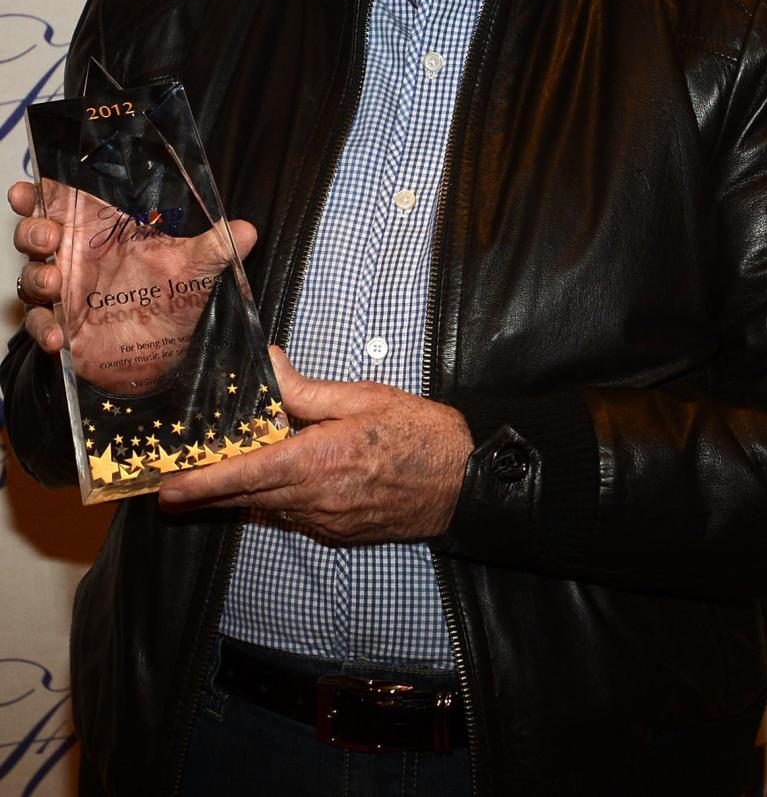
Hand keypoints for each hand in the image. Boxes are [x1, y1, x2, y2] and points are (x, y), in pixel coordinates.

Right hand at [9, 180, 256, 390]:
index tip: (26, 190)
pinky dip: (44, 329)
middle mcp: (77, 258)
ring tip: (55, 283)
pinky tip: (60, 337)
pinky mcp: (63, 328)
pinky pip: (40, 325)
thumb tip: (247, 229)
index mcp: (101, 232)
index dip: (37, 193)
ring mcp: (65, 294)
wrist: (171, 355)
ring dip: (36, 277)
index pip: (60, 202)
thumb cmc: (176, 300)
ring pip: (32, 277)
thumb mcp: (196, 272)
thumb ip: (215, 249)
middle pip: (36, 233)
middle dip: (32, 230)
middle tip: (48, 235)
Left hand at [159, 347, 474, 542]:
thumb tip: (268, 365)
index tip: (169, 490)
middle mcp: (316, 499)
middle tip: (172, 488)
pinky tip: (276, 479)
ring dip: (243, 493)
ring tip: (218, 476)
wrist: (464, 482)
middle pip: (246, 498)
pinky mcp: (337, 534)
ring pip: (268, 507)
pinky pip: (294, 515)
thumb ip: (307, 389)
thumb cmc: (420, 433)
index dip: (203, 484)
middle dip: (207, 494)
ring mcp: (326, 522)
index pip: (247, 474)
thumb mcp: (364, 397)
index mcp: (320, 460)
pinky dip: (276, 499)